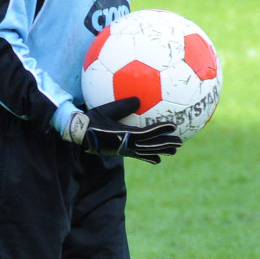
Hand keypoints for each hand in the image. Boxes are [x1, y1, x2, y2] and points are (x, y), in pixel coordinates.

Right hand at [63, 97, 181, 164]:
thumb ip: (122, 106)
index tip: (172, 126)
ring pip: (147, 152)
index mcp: (123, 134)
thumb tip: (138, 99)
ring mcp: (124, 151)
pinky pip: (138, 156)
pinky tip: (157, 159)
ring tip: (174, 151)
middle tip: (180, 143)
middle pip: (150, 146)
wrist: (80, 133)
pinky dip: (149, 157)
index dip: (160, 129)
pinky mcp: (121, 153)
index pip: (146, 133)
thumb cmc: (92, 119)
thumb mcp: (106, 110)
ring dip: (161, 151)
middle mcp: (126, 145)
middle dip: (165, 144)